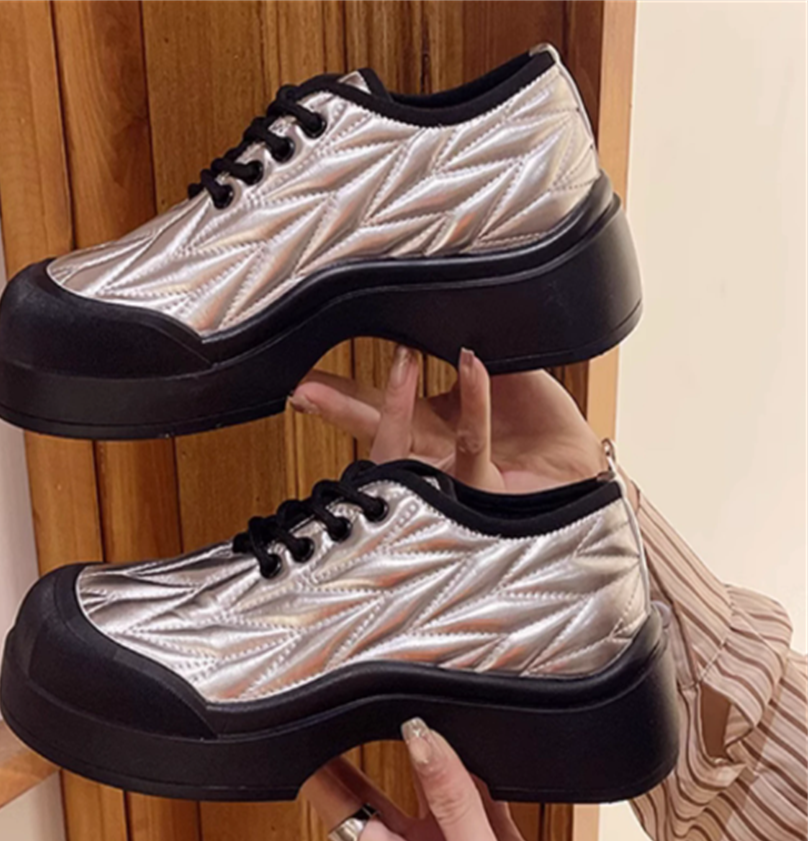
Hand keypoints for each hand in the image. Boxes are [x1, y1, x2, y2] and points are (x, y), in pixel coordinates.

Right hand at [291, 346, 605, 492]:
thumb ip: (466, 350)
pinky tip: (470, 363)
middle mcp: (434, 453)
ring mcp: (454, 473)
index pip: (378, 404)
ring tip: (392, 359)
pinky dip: (473, 398)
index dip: (342, 391)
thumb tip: (438, 312)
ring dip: (393, 403)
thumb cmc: (541, 425)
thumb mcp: (499, 374)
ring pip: (409, 448)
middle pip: (376, 430)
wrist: (577, 466)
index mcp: (431, 425)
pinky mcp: (484, 486)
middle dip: (337, 407)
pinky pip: (473, 438)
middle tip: (304, 389)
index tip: (308, 373)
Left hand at [302, 718, 578, 840]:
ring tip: (407, 715)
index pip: (355, 825)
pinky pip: (490, 811)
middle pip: (388, 810)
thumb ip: (456, 810)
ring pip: (442, 804)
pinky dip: (485, 780)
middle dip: (364, 765)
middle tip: (344, 715)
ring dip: (429, 763)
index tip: (305, 741)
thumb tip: (421, 740)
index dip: (327, 785)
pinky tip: (481, 752)